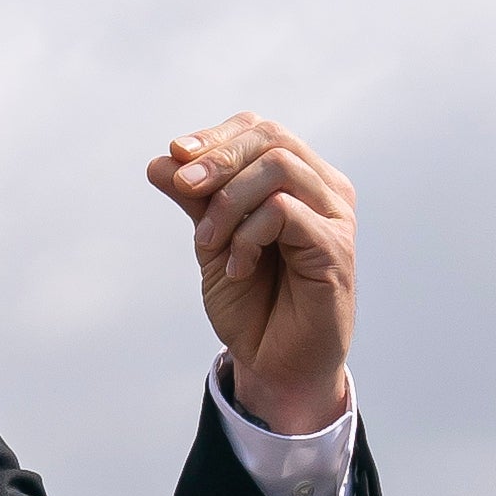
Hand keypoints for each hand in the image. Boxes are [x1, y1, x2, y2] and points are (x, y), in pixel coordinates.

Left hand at [146, 113, 356, 434]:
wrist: (275, 365)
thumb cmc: (253, 304)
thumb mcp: (213, 243)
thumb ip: (194, 200)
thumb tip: (160, 160)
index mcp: (300, 180)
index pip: (260, 130)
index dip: (216, 137)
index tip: (174, 156)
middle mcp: (324, 190)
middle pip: (271, 138)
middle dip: (217, 159)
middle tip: (183, 189)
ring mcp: (335, 216)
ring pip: (278, 167)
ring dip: (229, 202)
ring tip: (209, 244)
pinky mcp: (335, 247)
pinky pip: (284, 211)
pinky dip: (248, 234)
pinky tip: (237, 268)